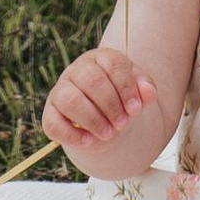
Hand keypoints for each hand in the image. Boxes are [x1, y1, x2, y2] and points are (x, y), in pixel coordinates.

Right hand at [44, 42, 161, 159]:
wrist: (105, 119)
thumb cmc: (122, 99)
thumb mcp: (137, 92)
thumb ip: (146, 89)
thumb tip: (149, 92)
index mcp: (101, 59)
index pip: (113, 65)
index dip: (126, 88)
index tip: (136, 110)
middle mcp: (77, 71)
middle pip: (91, 80)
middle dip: (110, 105)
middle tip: (123, 124)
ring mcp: (60, 91)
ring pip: (70, 100)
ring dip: (92, 120)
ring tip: (108, 134)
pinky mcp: (50, 113)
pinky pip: (53, 123)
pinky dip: (71, 135)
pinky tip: (89, 141)